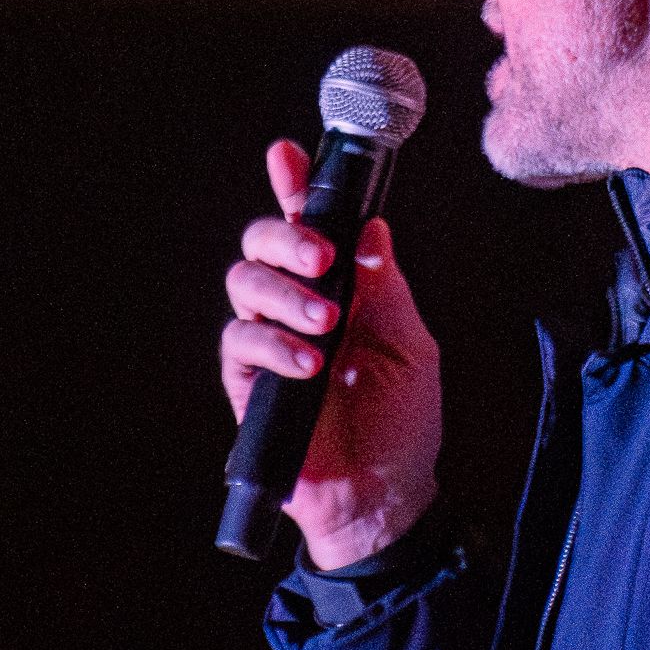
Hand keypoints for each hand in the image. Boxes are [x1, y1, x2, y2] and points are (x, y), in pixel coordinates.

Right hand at [220, 141, 441, 567]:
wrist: (382, 496)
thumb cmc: (401, 422)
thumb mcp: (410, 344)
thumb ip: (387, 286)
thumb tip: (372, 226)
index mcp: (341, 286)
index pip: (312, 224)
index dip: (295, 185)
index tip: (288, 152)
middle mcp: (298, 304)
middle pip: (263, 240)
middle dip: (286, 233)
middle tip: (323, 255)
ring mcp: (269, 340)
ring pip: (245, 282)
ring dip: (286, 293)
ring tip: (326, 323)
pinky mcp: (247, 381)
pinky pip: (239, 341)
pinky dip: (274, 344)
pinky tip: (308, 363)